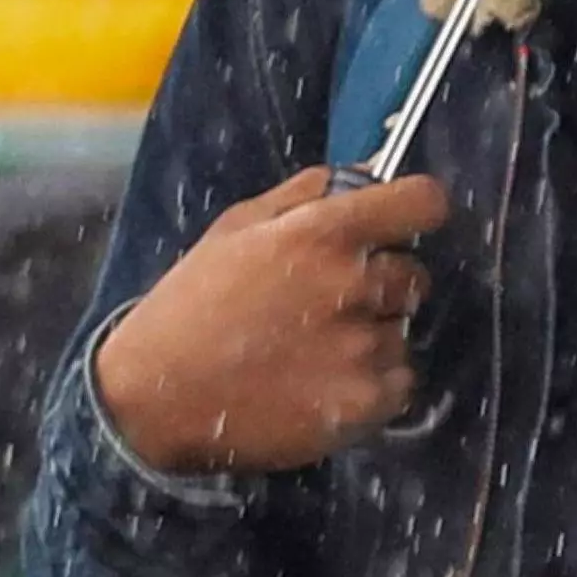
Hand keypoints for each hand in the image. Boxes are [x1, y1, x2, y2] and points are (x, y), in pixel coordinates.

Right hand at [91, 168, 450, 474]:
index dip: (415, 211)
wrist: (154, 402)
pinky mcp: (366, 401)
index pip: (423, 202)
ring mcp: (363, 347)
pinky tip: (322, 384)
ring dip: (371, 338)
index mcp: (322, 234)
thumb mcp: (235, 230)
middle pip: (415, 275)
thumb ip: (304, 195)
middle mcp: (353, 285)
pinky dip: (373, 384)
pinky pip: (400, 381)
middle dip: (382, 286)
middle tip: (328, 305)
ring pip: (401, 331)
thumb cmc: (191, 308)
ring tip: (312, 352)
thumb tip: (362, 174)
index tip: (399, 225)